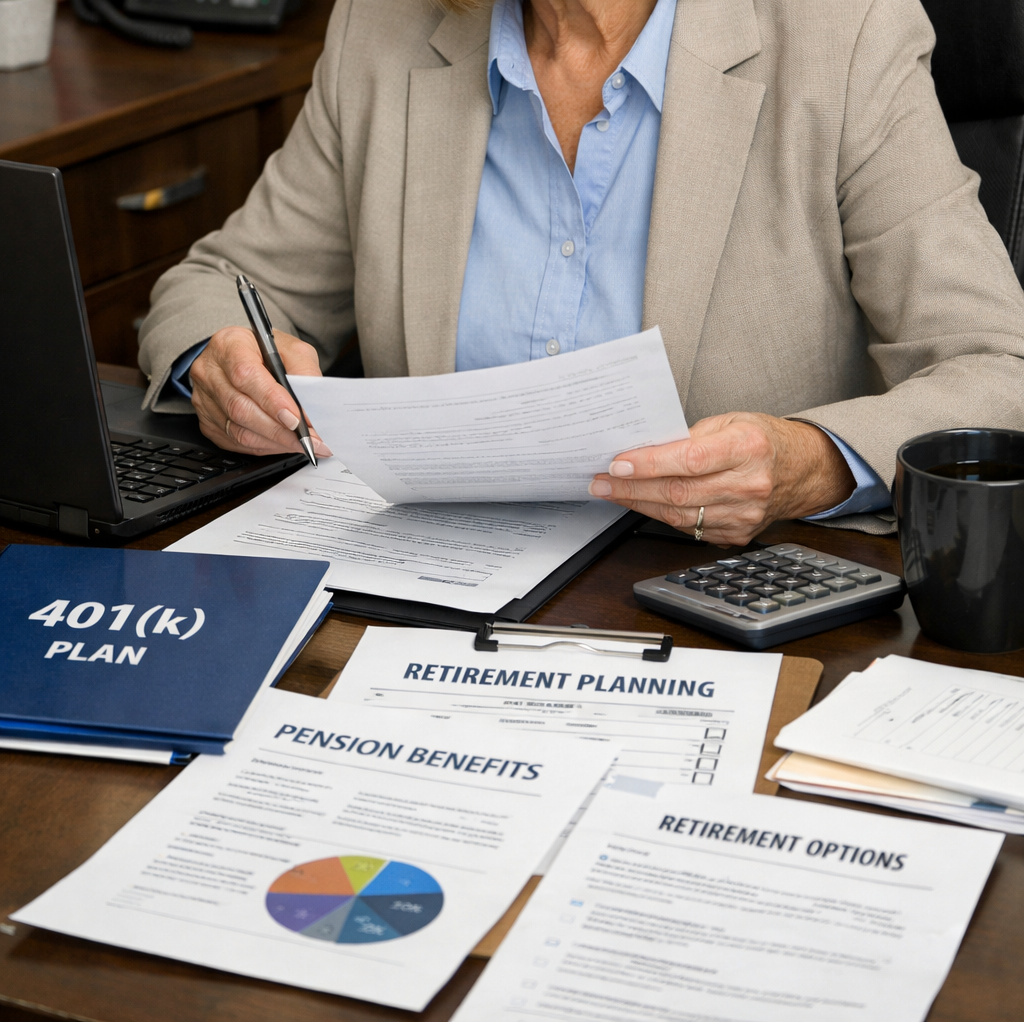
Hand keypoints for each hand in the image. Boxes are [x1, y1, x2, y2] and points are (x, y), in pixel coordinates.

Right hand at [189, 326, 331, 457]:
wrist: (245, 357)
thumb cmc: (268, 353)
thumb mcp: (292, 350)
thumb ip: (304, 374)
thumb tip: (311, 412)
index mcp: (229, 345)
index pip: (245, 375)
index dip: (272, 401)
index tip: (296, 419)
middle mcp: (210, 371)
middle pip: (240, 408)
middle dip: (278, 430)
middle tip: (307, 440)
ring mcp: (203, 398)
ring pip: (237, 430)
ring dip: (274, 442)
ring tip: (300, 444)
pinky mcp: (206, 420)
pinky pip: (234, 441)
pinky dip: (263, 446)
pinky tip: (281, 444)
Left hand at [587, 413, 855, 545]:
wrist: (803, 470)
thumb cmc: (763, 440)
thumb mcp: (731, 421)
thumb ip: (690, 435)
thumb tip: (644, 449)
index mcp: (748, 448)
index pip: (688, 460)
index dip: (648, 464)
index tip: (617, 462)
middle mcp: (749, 485)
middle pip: (677, 492)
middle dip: (631, 488)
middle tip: (600, 481)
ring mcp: (745, 515)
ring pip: (678, 515)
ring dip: (639, 504)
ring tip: (612, 492)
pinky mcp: (738, 534)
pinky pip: (689, 529)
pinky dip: (661, 516)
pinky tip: (642, 504)